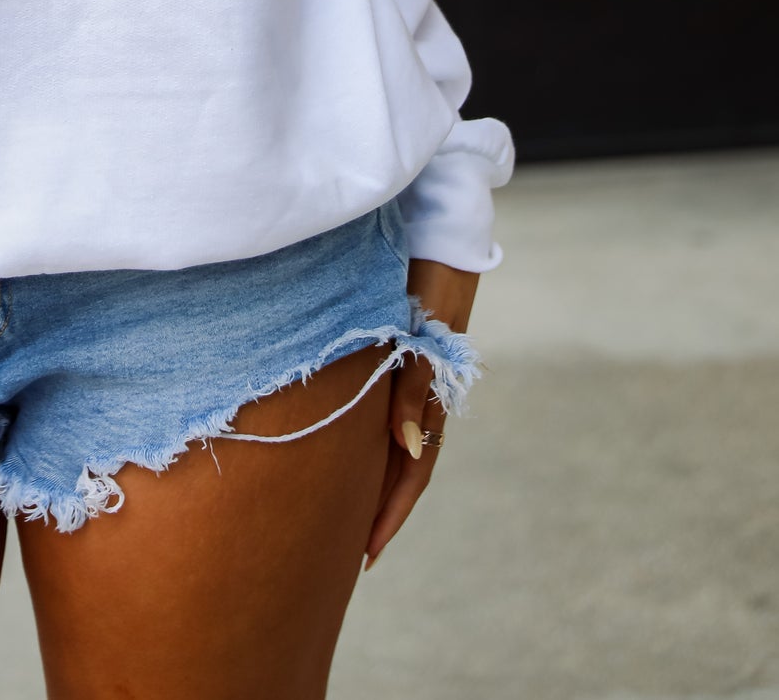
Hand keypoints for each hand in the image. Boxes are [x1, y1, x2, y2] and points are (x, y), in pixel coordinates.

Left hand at [363, 257, 477, 570]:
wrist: (439, 228)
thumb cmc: (428, 278)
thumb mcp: (421, 334)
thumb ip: (412, 387)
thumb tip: (407, 448)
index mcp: (432, 393)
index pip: (413, 470)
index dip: (392, 513)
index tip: (366, 553)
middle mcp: (423, 390)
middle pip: (403, 464)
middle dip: (380, 507)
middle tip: (350, 550)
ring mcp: (413, 373)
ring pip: (393, 439)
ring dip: (374, 477)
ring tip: (344, 511)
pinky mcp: (400, 351)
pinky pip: (385, 407)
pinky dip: (370, 438)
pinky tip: (348, 446)